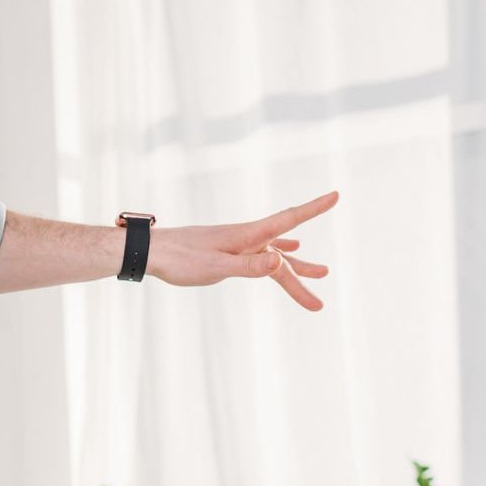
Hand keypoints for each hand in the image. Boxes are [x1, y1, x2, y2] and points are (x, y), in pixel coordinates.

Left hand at [147, 191, 337, 310]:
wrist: (149, 252)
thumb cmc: (180, 260)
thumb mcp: (216, 267)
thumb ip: (249, 266)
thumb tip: (280, 261)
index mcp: (247, 236)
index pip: (288, 220)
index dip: (313, 208)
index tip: (336, 194)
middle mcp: (246, 237)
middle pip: (283, 255)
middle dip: (303, 274)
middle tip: (322, 291)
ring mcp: (237, 244)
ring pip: (273, 258)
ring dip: (295, 269)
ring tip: (320, 274)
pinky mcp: (226, 251)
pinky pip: (260, 255)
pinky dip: (276, 257)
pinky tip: (285, 257)